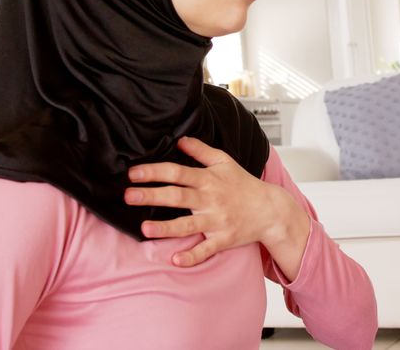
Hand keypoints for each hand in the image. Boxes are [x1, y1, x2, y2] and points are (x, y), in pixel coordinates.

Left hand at [125, 136, 309, 275]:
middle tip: (128, 196)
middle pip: (177, 196)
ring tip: (145, 228)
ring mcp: (216, 221)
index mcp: (208, 179)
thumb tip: (179, 140)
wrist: (270, 209)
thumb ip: (201, 150)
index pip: (177, 172)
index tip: (133, 173)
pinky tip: (176, 260)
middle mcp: (210, 200)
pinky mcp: (223, 239)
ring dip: (166, 228)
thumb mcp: (225, 161)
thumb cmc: (244, 184)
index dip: (154, 172)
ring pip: (188, 225)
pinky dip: (192, 256)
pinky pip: (206, 250)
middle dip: (152, 195)